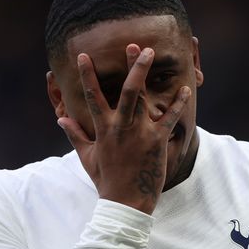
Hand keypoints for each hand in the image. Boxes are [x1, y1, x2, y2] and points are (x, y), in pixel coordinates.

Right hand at [58, 45, 190, 213]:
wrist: (125, 203)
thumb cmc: (105, 180)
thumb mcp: (86, 157)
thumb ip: (75, 135)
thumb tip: (61, 120)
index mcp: (102, 129)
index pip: (93, 97)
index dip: (88, 75)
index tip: (84, 56)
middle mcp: (120, 126)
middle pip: (126, 90)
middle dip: (130, 66)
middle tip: (135, 45)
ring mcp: (140, 132)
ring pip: (144, 97)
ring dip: (147, 74)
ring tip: (152, 53)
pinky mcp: (157, 141)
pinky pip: (169, 118)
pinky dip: (178, 103)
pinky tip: (186, 89)